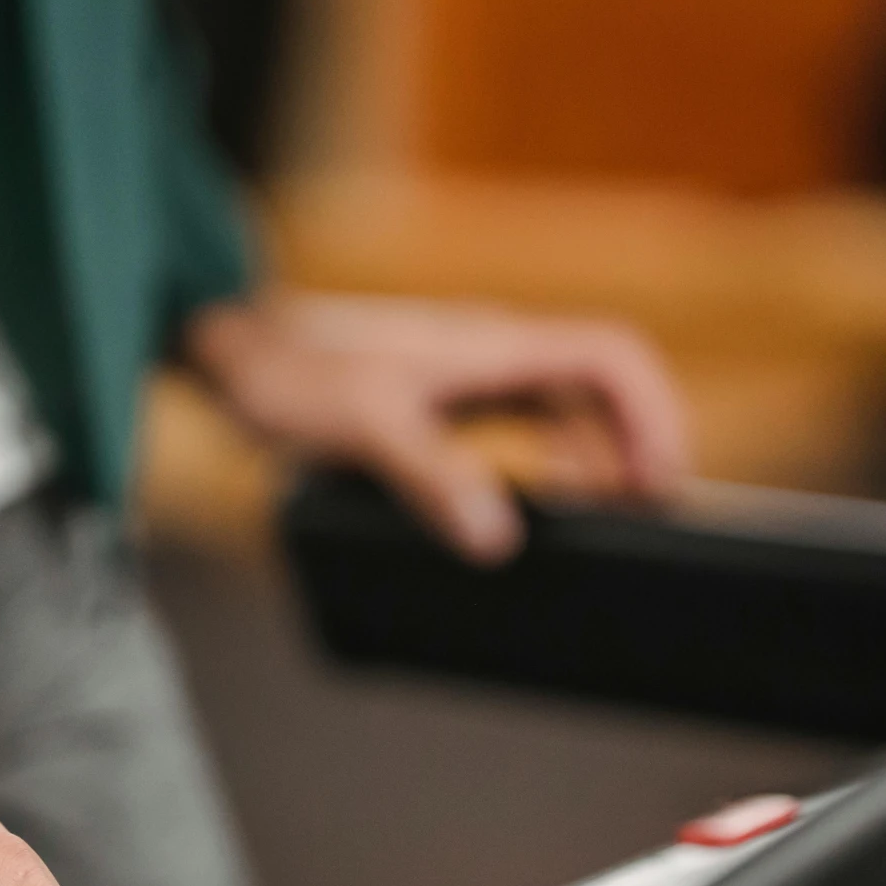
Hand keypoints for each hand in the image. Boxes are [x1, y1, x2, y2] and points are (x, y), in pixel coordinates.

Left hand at [185, 293, 692, 564]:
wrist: (225, 346)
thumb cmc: (285, 374)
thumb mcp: (361, 429)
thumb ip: (431, 480)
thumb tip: (497, 540)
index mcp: (488, 346)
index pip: (610, 357)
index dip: (653, 416)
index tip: (661, 485)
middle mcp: (489, 350)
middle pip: (600, 384)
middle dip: (638, 445)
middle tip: (650, 520)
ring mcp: (465, 370)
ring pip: (563, 406)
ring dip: (597, 457)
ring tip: (612, 522)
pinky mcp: (438, 394)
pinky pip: (519, 423)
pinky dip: (546, 462)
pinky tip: (534, 510)